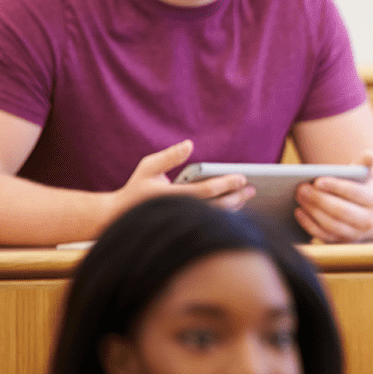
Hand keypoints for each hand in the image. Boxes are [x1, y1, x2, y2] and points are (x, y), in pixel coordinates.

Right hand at [110, 140, 253, 215]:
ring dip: (234, 208)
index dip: (226, 184)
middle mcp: (179, 213)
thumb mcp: (147, 168)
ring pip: (215, 219)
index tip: (242, 178)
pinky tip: (235, 207)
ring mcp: (183, 223)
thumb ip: (169, 157)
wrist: (120, 219)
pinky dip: (225, 216)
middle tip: (252, 189)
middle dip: (237, 198)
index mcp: (170, 197)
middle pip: (216, 208)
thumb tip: (189, 144)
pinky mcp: (185, 229)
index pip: (205, 191)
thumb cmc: (136, 189)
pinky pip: (210, 224)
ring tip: (246, 197)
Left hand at [294, 150, 372, 242]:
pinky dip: (309, 224)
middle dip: (319, 199)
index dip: (335, 187)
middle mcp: (368, 221)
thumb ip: (365, 164)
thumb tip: (370, 154)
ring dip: (312, 211)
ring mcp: (355, 234)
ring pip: (331, 224)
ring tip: (298, 196)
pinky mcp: (342, 242)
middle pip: (341, 211)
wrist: (369, 214)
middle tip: (301, 188)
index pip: (354, 193)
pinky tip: (298, 211)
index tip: (317, 180)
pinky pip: (323, 235)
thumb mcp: (366, 176)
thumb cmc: (362, 189)